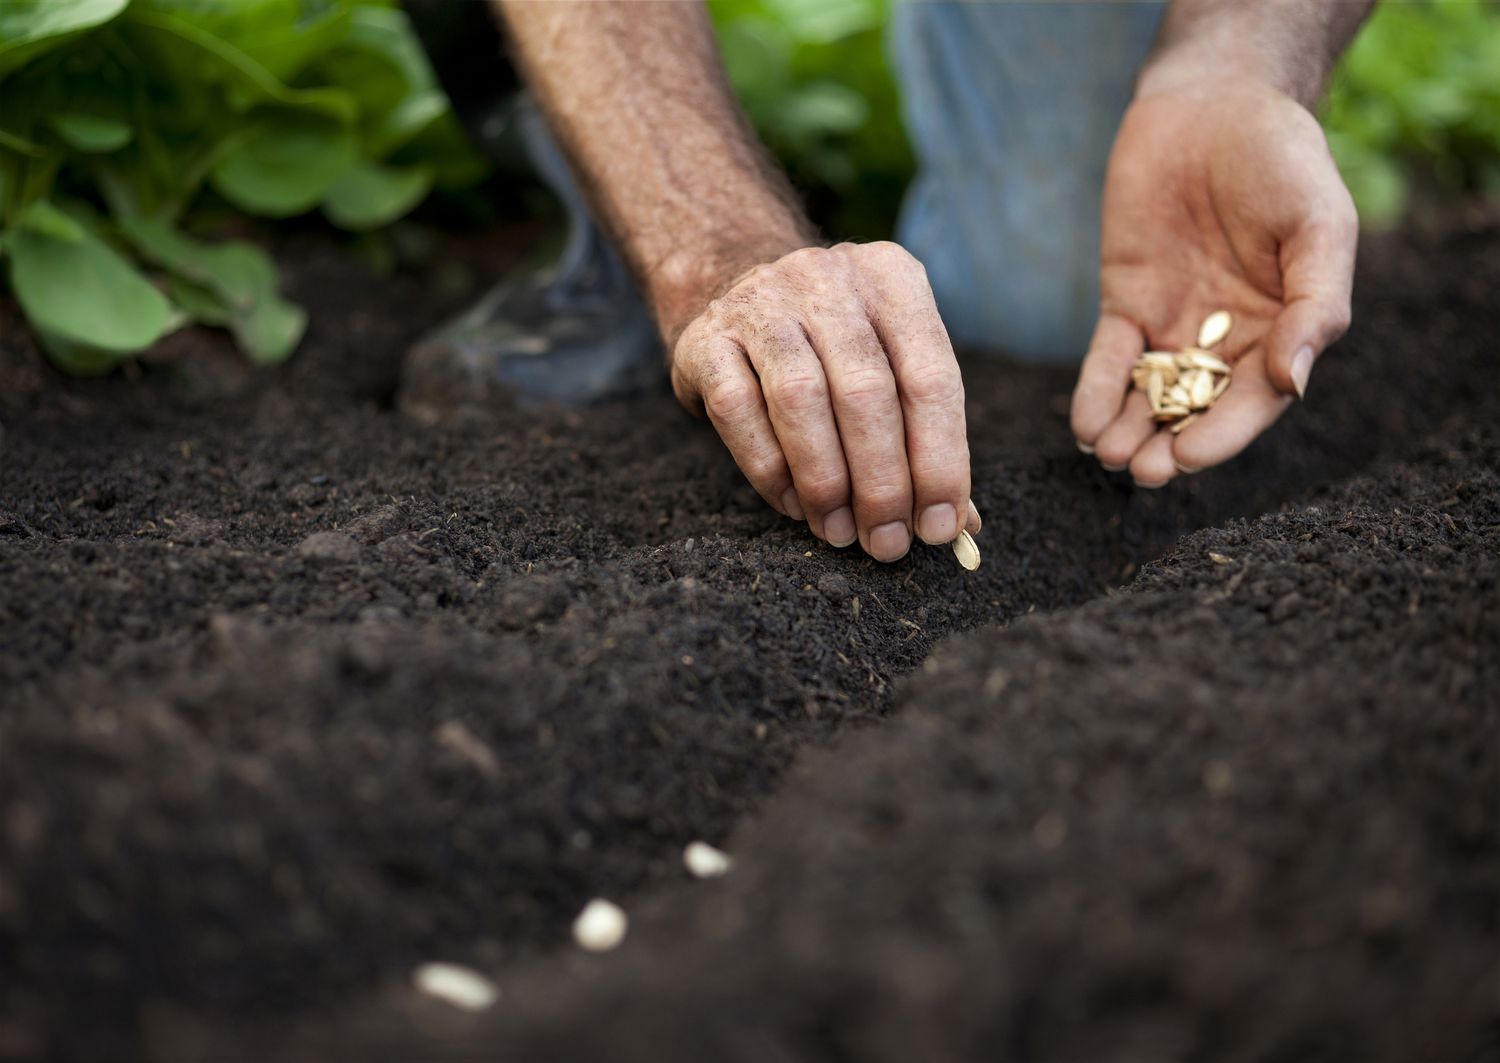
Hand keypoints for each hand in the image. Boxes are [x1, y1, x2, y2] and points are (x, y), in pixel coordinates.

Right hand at [670, 242, 977, 560]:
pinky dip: (769, 469)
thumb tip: (958, 525)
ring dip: (825, 482)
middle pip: (866, 391)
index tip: (938, 527)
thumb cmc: (832, 347)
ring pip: (801, 399)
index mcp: (892, 280)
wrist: (730, 286)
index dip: (940, 460)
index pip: (931, 377)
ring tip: (841, 532)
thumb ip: (926, 435)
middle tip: (887, 543)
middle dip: (882, 483)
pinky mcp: (705, 339)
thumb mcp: (889, 363)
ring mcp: (761, 303)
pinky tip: (793, 504)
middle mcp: (828, 281)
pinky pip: (738, 411)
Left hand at [1070, 76, 1357, 485]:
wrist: (1213, 105)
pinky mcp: (1126, 305)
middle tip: (1142, 471)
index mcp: (1283, 332)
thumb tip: (1297, 382)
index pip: (1254, 401)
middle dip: (1169, 445)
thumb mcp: (1319, 225)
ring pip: (1150, 396)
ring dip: (1129, 430)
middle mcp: (1228, 341)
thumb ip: (1315, 303)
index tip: (1189, 458)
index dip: (1222, 434)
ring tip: (1109, 455)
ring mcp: (1174, 326)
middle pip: (1198, 411)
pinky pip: (1109, 360)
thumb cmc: (1283, 161)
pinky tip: (1084, 424)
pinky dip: (1096, 392)